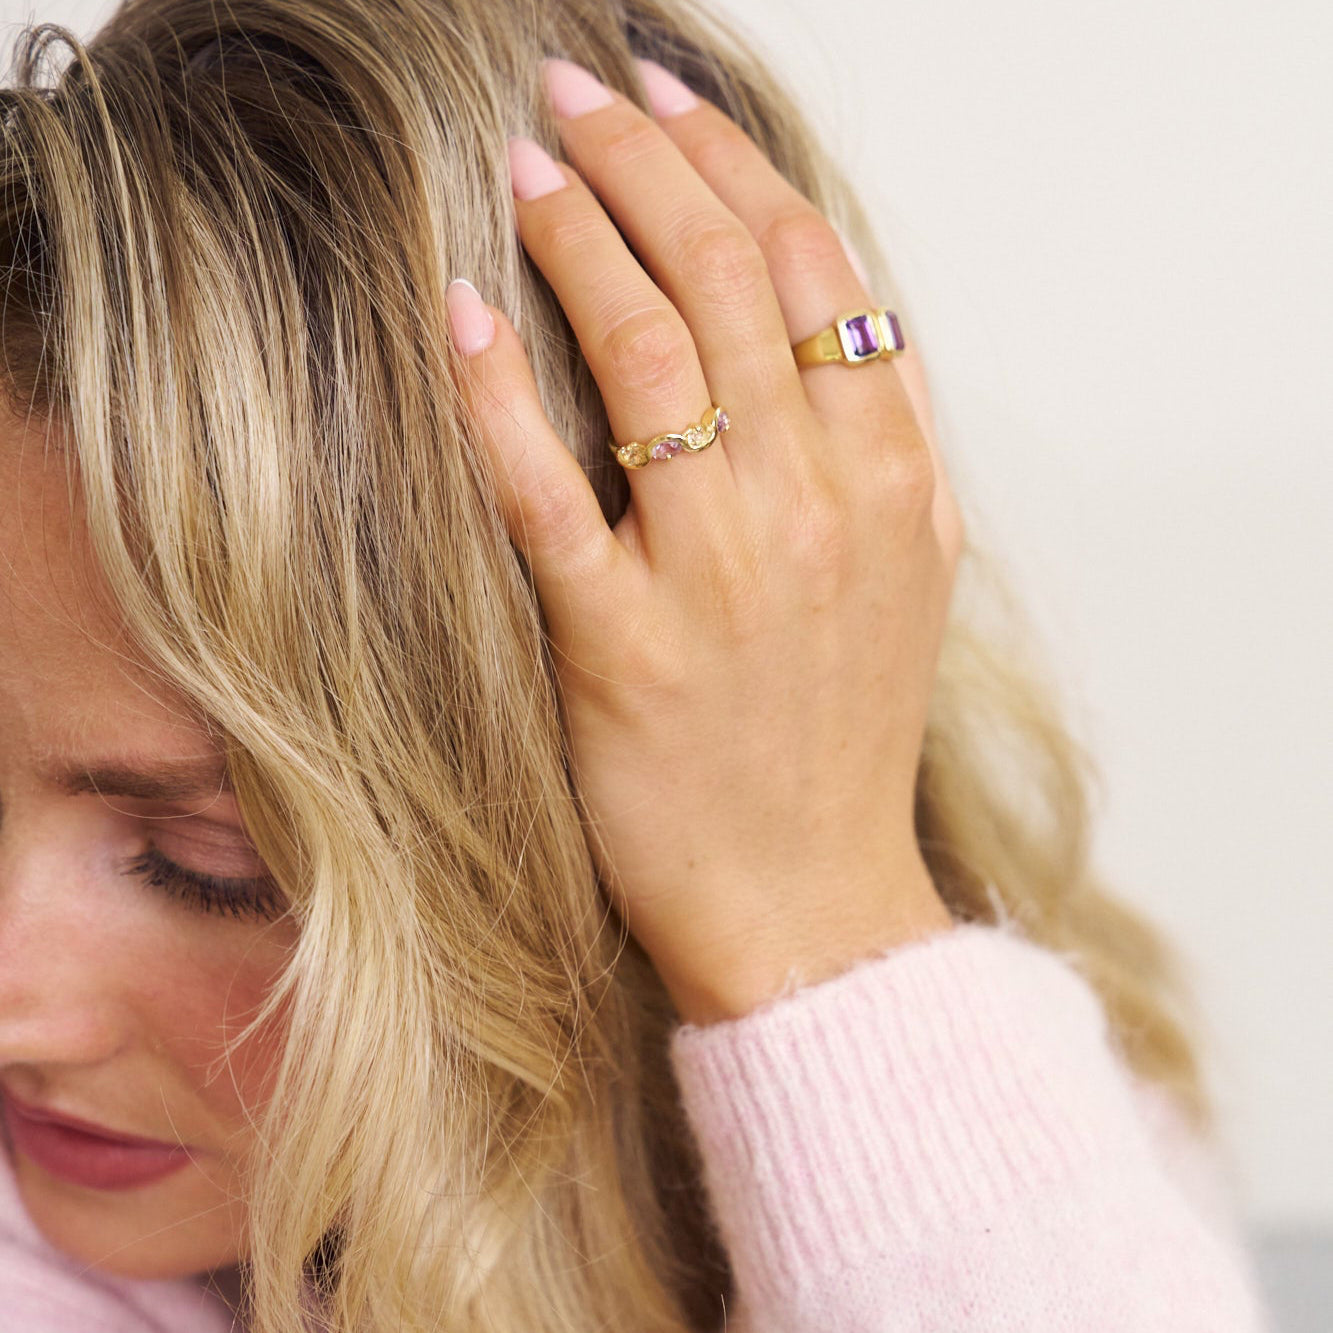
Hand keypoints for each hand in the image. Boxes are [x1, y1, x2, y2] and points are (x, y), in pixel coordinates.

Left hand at [445, 57, 963, 1023]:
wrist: (813, 905)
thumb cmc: (842, 737)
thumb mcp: (911, 579)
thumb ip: (888, 443)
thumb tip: (837, 315)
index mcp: (892, 484)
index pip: (816, 274)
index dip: (738, 165)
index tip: (672, 103)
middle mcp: (816, 510)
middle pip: (728, 282)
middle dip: (649, 160)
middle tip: (582, 94)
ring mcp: (718, 577)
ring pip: (648, 356)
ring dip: (582, 235)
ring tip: (531, 164)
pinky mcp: (622, 647)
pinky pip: (547, 494)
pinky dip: (501, 393)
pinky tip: (467, 311)